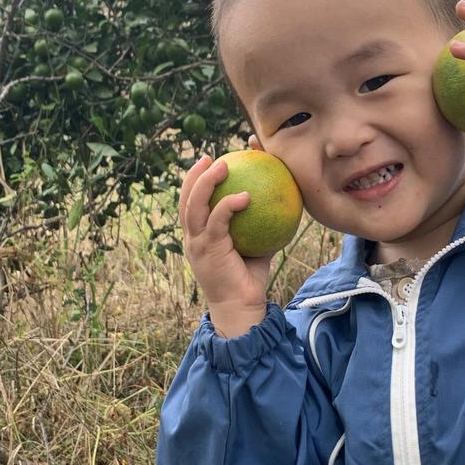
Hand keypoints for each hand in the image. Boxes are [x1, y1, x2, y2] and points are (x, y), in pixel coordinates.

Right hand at [179, 154, 269, 335]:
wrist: (240, 307)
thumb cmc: (248, 280)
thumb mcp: (255, 248)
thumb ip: (258, 227)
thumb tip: (278, 203)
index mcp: (198, 237)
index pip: (192, 203)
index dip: (197, 180)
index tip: (210, 162)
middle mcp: (192, 238)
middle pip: (185, 199)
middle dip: (194, 174)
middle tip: (211, 157)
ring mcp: (197, 244)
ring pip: (194, 205)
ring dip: (206, 182)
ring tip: (222, 164)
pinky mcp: (208, 250)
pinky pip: (217, 221)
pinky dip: (228, 206)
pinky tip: (245, 196)